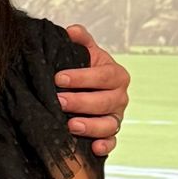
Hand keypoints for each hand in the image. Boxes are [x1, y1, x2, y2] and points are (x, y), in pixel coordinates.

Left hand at [57, 23, 128, 157]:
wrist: (87, 89)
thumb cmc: (85, 71)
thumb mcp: (84, 54)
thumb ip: (80, 41)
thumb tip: (72, 31)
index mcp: (116, 75)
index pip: (103, 76)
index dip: (82, 77)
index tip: (59, 78)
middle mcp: (120, 97)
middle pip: (105, 102)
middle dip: (81, 102)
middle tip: (58, 101)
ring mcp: (116, 117)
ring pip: (109, 124)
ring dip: (91, 126)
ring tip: (71, 125)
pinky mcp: (110, 135)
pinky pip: (112, 143)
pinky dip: (105, 146)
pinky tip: (94, 147)